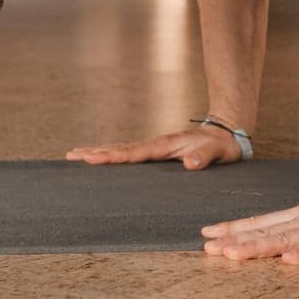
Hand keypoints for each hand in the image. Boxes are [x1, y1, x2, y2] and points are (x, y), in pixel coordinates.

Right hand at [67, 124, 241, 169]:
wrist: (226, 134)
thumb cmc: (221, 145)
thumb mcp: (217, 152)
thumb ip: (204, 157)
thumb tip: (189, 164)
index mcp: (165, 145)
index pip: (134, 153)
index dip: (113, 156)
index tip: (92, 158)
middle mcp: (156, 145)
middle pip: (121, 149)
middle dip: (96, 152)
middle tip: (71, 155)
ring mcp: (156, 148)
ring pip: (123, 151)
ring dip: (100, 152)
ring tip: (77, 155)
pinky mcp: (158, 154)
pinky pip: (131, 155)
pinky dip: (114, 156)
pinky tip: (103, 160)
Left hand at [201, 192, 298, 264]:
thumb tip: (277, 249)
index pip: (261, 222)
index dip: (234, 228)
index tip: (208, 234)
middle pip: (264, 231)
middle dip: (234, 240)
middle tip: (207, 249)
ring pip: (284, 239)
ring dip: (257, 247)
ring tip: (233, 254)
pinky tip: (288, 261)